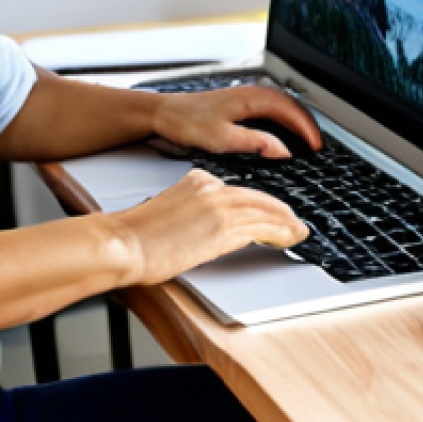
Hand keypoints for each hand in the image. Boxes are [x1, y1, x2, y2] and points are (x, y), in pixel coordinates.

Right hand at [109, 168, 309, 286]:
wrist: (125, 242)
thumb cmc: (137, 235)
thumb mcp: (170, 213)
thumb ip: (194, 214)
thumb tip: (208, 230)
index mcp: (196, 180)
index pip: (238, 191)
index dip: (259, 203)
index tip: (268, 212)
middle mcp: (210, 187)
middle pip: (256, 198)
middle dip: (278, 211)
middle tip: (294, 221)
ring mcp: (218, 206)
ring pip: (264, 212)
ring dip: (285, 223)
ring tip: (297, 232)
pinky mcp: (222, 228)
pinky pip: (262, 228)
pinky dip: (281, 232)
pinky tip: (289, 238)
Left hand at [152, 84, 321, 158]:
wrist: (163, 113)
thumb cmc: (187, 122)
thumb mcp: (223, 139)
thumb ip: (256, 143)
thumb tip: (284, 150)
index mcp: (249, 98)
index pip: (289, 110)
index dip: (307, 128)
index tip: (316, 146)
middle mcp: (249, 93)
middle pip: (289, 104)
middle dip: (307, 123)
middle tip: (317, 144)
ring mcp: (243, 96)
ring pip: (280, 104)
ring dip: (296, 119)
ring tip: (306, 139)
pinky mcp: (236, 103)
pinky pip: (268, 106)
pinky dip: (282, 118)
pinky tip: (281, 131)